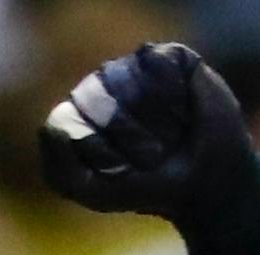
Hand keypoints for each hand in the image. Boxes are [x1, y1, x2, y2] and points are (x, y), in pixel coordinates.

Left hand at [37, 43, 259, 234]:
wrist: (204, 185)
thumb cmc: (145, 187)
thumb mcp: (93, 191)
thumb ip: (59, 169)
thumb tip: (55, 126)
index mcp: (76, 114)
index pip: (64, 121)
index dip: (92, 151)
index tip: (116, 171)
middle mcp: (101, 85)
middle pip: (93, 101)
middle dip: (124, 139)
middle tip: (147, 158)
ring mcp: (135, 68)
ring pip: (125, 84)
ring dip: (152, 123)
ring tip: (166, 137)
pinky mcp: (171, 58)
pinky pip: (157, 68)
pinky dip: (172, 98)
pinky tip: (183, 114)